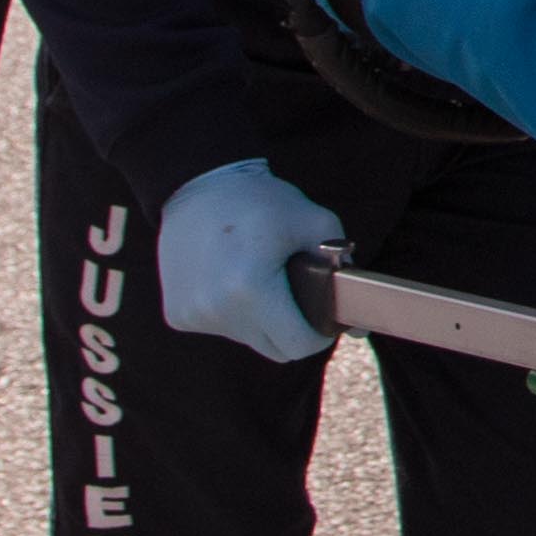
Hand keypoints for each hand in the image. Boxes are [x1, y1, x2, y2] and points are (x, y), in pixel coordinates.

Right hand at [156, 158, 345, 365]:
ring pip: (248, 339)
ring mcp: (193, 315)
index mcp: (251, 290)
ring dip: (261, 321)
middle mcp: (217, 310)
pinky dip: (233, 313)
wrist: (198, 185)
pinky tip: (232, 281)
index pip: (298, 345)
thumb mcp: (315, 221)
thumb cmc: (261, 201)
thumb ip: (342, 267)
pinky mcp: (177, 314)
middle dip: (293, 330)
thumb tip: (357, 323)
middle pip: (275, 349)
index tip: (324, 318)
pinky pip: (222, 328)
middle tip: (299, 299)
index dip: (319, 335)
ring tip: (262, 281)